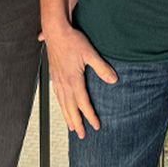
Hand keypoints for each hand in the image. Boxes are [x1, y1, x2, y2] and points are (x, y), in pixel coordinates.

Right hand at [39, 23, 116, 138]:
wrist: (55, 31)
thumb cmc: (73, 40)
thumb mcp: (90, 53)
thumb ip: (102, 68)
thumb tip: (113, 79)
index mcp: (73, 80)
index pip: (83, 103)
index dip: (90, 116)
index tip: (95, 126)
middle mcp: (64, 83)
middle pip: (71, 108)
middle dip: (77, 122)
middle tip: (81, 135)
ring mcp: (57, 79)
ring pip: (62, 103)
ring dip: (67, 116)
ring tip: (71, 126)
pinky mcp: (54, 75)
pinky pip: (57, 96)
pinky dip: (61, 105)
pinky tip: (62, 106)